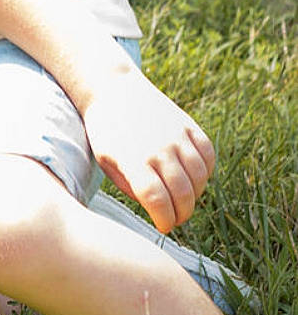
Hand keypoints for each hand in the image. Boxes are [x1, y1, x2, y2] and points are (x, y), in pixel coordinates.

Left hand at [83, 64, 215, 233]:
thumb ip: (131, 187)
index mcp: (133, 159)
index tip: (163, 226)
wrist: (112, 89)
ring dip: (195, 195)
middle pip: (183, 194)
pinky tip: (193, 177)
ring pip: (200, 177)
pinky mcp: (189, 125)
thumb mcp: (107, 163)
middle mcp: (159, 148)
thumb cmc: (106, 132)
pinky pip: (208, 155)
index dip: (165, 220)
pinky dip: (206, 172)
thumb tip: (158, 208)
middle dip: (182, 214)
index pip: (158, 201)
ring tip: (182, 199)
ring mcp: (177, 135)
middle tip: (175, 218)